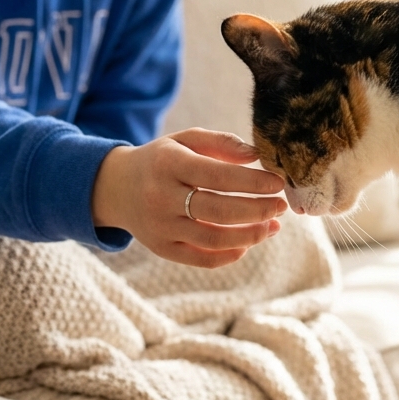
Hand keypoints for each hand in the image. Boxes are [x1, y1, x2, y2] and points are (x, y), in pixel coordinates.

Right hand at [91, 129, 286, 267]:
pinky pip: (202, 259)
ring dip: (250, 235)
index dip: (253, 181)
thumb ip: (221, 143)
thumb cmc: (163, 160)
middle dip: (258, 210)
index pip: (218, 176)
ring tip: (272, 226)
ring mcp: (160, 227)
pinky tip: (248, 243)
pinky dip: (230, 255)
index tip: (278, 183)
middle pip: (219, 210)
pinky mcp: (162, 249)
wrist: (117, 187)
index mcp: (168, 164)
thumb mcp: (185, 140)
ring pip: (213, 239)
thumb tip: (256, 156)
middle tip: (280, 206)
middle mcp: (161, 197)